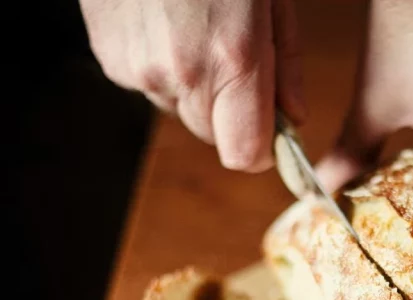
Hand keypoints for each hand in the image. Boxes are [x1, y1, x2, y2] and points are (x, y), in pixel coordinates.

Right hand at [80, 0, 304, 171]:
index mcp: (232, 61)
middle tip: (235, 59)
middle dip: (231, 112)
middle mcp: (181, 76)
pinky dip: (163, 67)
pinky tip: (167, 23)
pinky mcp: (110, 59)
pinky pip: (148, 85)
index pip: (245, 155)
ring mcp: (139, 69)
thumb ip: (285, 65)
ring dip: (195, 87)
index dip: (262, 148)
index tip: (272, 129)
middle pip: (213, 135)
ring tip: (196, 28)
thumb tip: (294, 118)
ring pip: (180, 109)